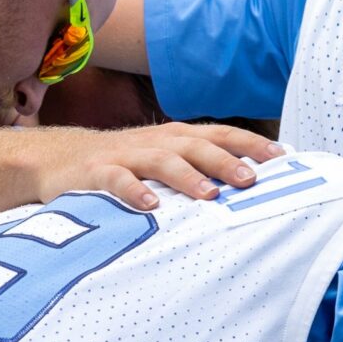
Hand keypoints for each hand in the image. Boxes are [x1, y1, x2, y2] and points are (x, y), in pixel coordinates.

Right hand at [26, 121, 283, 208]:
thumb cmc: (127, 162)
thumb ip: (201, 165)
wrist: (58, 157)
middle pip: (198, 146)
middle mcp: (158, 141)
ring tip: (210, 195)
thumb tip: (254, 180)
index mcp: (179, 137)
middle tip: (252, 181)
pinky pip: (117, 180)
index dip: (252, 144)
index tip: (283, 158)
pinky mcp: (96, 172)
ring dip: (188, 176)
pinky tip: (150, 206)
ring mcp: (126, 155)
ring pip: (163, 161)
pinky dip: (134, 191)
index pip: (222, 134)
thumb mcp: (165, 157)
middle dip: (227, 162)